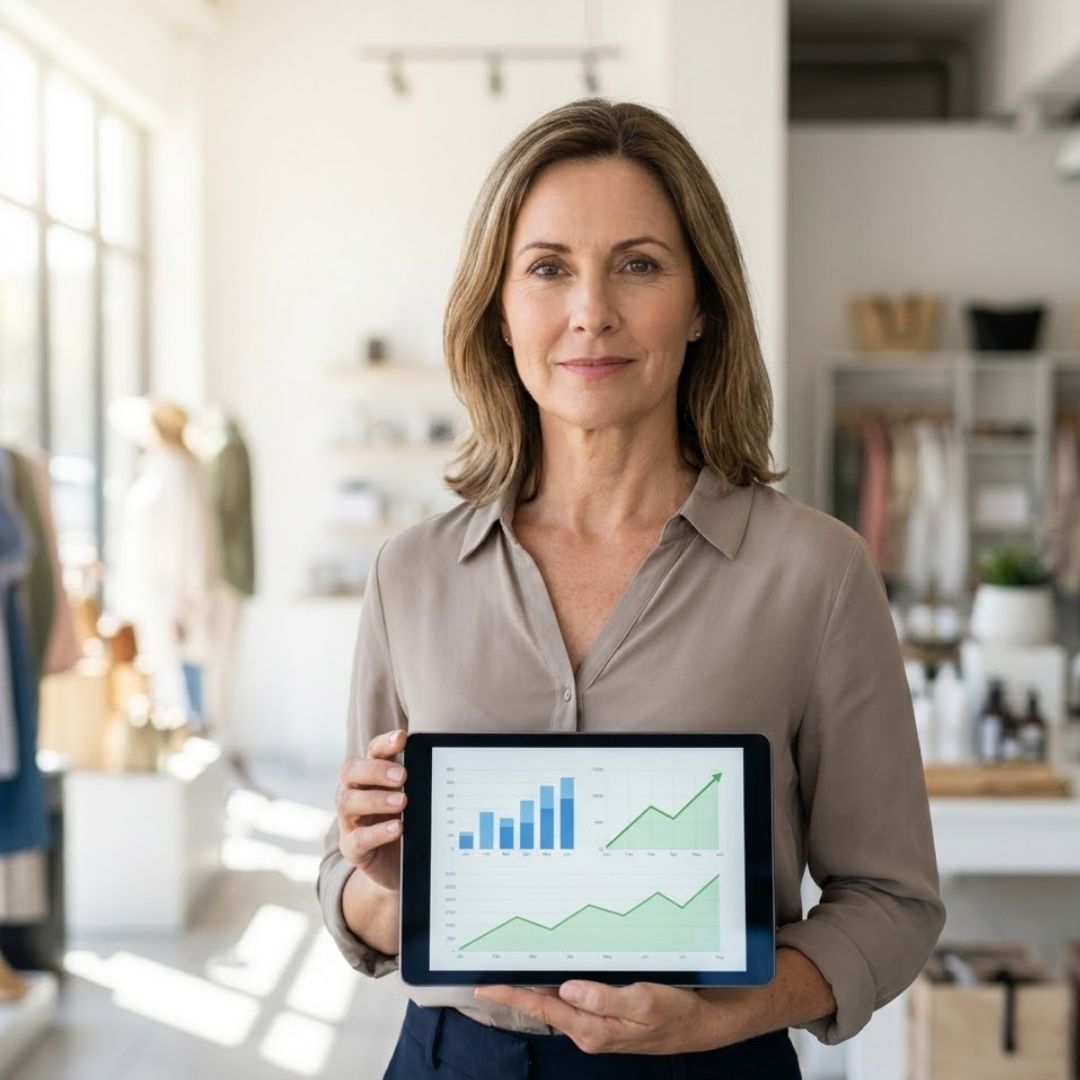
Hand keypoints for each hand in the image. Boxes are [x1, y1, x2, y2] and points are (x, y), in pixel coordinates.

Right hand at [335, 728, 406, 891]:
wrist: (399, 865)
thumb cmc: (408, 822)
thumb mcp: (415, 799)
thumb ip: (420, 781)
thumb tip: (445, 762)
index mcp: (372, 776)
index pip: (372, 752)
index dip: (384, 743)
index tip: (402, 737)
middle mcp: (355, 793)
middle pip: (351, 771)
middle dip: (375, 770)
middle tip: (402, 775)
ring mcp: (350, 820)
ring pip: (347, 802)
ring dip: (376, 799)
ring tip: (402, 801)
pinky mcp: (352, 848)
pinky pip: (357, 838)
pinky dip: (378, 831)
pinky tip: (398, 827)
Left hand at [473, 980, 719, 1054]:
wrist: (702, 1024)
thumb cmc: (675, 1011)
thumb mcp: (642, 1000)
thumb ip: (602, 997)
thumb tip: (566, 990)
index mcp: (592, 1028)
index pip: (542, 1009)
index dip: (511, 996)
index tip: (484, 987)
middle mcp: (589, 1031)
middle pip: (544, 1007)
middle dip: (517, 991)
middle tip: (489, 971)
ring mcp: (597, 1027)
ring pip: (558, 1005)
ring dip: (535, 990)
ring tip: (510, 971)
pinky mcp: (607, 1020)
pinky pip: (574, 1003)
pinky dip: (557, 990)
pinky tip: (551, 977)